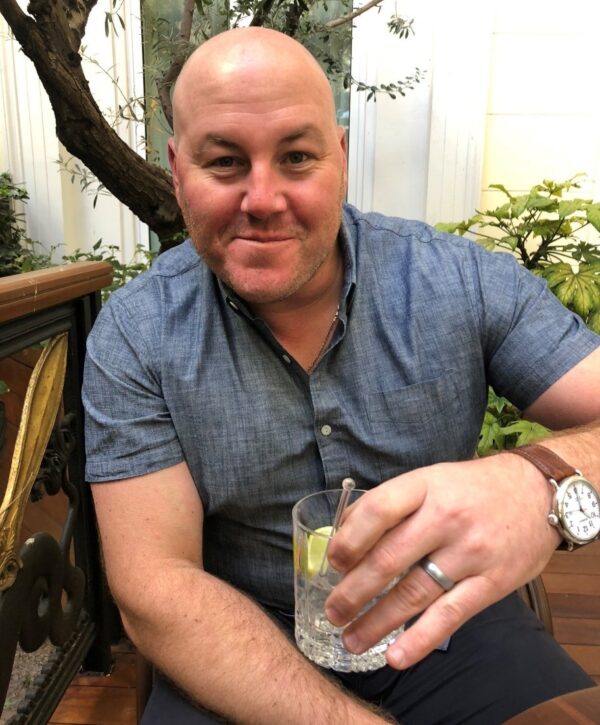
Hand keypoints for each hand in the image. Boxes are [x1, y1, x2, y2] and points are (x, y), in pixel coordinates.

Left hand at [324, 453, 560, 669]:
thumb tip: (346, 534)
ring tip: (351, 639)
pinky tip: (395, 657)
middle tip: (333, 611)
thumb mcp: (431, 478)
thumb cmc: (472, 487)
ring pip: (414, 593)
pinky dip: (419, 641)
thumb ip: (391, 504)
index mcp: (426, 486)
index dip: (350, 539)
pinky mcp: (492, 583)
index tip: (334, 562)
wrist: (538, 493)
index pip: (379, 510)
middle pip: (390, 558)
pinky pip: (450, 616)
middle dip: (354, 591)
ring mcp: (470, 552)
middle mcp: (446, 518)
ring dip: (376, 622)